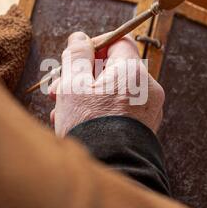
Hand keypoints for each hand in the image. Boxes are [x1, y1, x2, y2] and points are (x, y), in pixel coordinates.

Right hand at [49, 31, 164, 136]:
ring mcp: (149, 110)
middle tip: (57, 89)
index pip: (119, 41)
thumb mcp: (73, 85)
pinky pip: (121, 109)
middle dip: (83, 77)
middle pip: (113, 68)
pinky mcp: (145, 128)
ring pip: (114, 91)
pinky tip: (77, 123)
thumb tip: (79, 38)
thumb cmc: (90, 125)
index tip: (77, 58)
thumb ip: (77, 57)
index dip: (95, 45)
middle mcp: (148, 89)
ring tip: (60, 111)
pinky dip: (101, 110)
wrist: (111, 169)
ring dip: (87, 96)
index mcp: (133, 72)